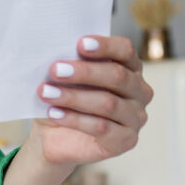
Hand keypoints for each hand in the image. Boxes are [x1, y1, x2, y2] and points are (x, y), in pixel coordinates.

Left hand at [32, 35, 153, 165]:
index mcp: (129, 68)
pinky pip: (101, 127)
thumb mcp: (65, 78)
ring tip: (45, 92)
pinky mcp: (126, 140)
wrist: (55, 134)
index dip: (105, 46)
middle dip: (84, 72)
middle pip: (117, 76)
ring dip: (73, 97)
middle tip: (54, 69)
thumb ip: (69, 63)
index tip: (80, 44)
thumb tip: (56, 52)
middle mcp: (139, 91)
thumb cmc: (64, 98)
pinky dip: (75, 119)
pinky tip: (54, 113)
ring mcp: (136, 117)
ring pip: (107, 103)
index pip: (125, 51)